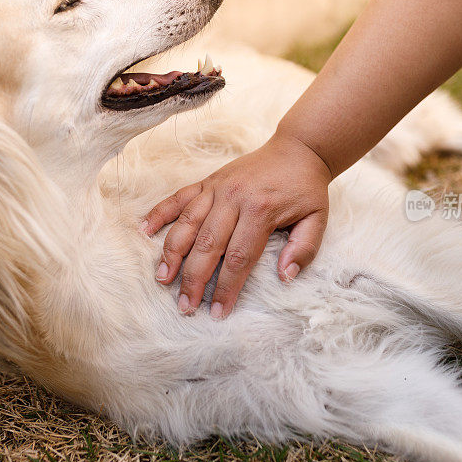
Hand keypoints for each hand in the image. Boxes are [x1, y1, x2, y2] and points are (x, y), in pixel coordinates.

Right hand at [142, 132, 331, 318]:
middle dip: (194, 279)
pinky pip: (178, 197)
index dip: (227, 287)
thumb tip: (285, 276)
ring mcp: (217, 188)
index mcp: (261, 211)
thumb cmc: (306, 189)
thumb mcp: (317, 219)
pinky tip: (144, 231)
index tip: (218, 311)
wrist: (298, 149)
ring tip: (162, 278)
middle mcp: (234, 198)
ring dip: (172, 253)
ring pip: (187, 223)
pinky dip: (160, 213)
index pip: (239, 258)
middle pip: (208, 245)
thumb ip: (304, 249)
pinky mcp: (208, 181)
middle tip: (185, 306)